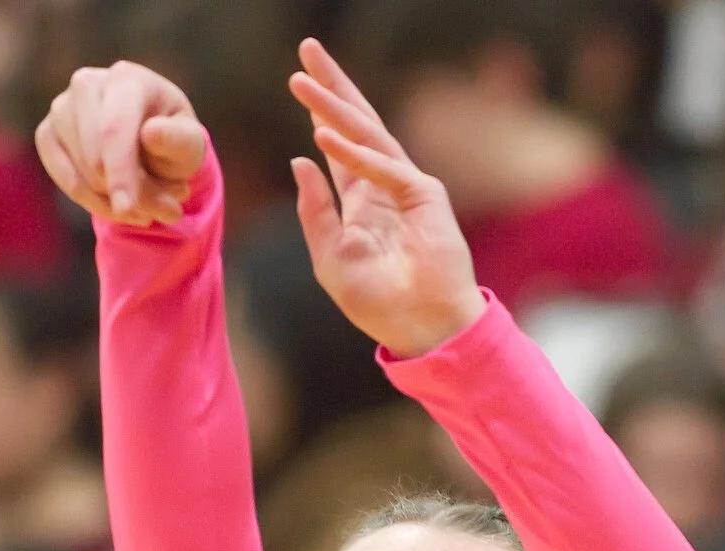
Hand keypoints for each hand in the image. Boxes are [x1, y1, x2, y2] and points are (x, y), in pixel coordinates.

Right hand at [35, 61, 206, 226]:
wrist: (150, 139)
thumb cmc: (172, 139)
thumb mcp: (189, 142)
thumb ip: (178, 139)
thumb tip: (151, 134)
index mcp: (127, 79)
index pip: (114, 128)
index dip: (120, 172)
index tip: (128, 209)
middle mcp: (87, 84)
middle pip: (95, 156)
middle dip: (129, 193)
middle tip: (168, 210)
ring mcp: (61, 107)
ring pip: (80, 172)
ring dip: (115, 202)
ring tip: (150, 205)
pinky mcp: (46, 133)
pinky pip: (63, 179)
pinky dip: (92, 202)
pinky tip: (118, 204)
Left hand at [287, 38, 486, 358]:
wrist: (419, 327)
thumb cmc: (378, 302)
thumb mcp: (330, 259)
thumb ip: (315, 211)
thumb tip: (299, 160)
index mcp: (360, 201)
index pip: (336, 146)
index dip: (319, 111)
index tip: (299, 79)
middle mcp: (383, 185)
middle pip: (354, 123)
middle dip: (331, 86)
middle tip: (307, 49)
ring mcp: (406, 185)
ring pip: (366, 134)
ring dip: (333, 106)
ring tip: (303, 79)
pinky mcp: (425, 195)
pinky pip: (384, 167)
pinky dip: (355, 153)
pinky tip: (324, 136)